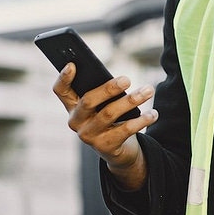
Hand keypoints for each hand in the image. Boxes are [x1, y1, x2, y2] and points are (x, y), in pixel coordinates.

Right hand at [52, 62, 158, 190]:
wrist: (118, 150)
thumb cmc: (110, 118)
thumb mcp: (103, 104)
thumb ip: (103, 91)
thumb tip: (120, 80)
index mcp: (72, 106)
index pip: (60, 91)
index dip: (63, 78)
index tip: (72, 64)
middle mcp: (76, 122)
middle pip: (88, 100)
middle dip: (109, 88)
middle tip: (127, 79)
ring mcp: (89, 136)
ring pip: (109, 113)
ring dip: (131, 100)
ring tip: (148, 90)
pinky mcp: (106, 146)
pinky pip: (125, 129)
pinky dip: (142, 119)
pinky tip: (153, 113)